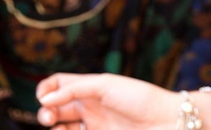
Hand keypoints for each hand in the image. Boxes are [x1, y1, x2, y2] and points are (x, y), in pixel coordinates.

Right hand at [36, 73, 177, 129]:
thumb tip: (45, 99)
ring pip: (61, 128)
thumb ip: (74, 89)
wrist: (166, 121)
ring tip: (59, 128)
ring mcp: (93, 126)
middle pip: (55, 109)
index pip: (58, 85)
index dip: (46, 89)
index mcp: (90, 89)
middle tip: (49, 118)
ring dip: (53, 128)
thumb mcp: (105, 85)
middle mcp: (89, 108)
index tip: (44, 97)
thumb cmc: (139, 98)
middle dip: (45, 113)